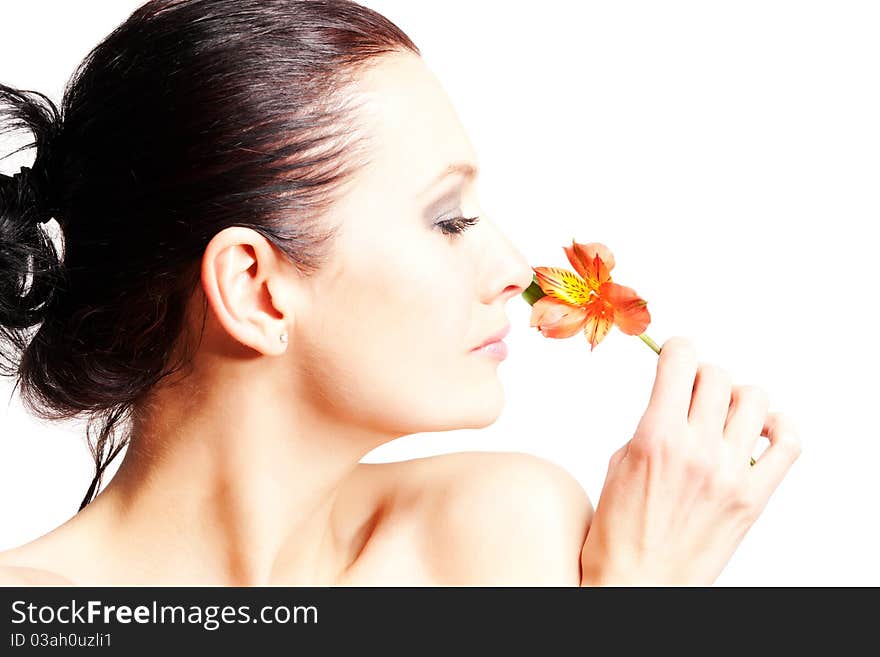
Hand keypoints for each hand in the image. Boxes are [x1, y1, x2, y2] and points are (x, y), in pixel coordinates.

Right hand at [579, 336, 801, 585]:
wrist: (638, 584)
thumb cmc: (619, 532)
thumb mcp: (620, 463)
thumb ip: (652, 423)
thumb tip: (675, 398)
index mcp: (656, 438)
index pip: (680, 362)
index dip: (676, 349)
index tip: (675, 353)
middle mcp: (698, 450)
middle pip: (718, 376)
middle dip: (702, 375)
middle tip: (693, 390)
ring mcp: (731, 474)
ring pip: (755, 400)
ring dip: (737, 398)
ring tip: (724, 414)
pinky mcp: (753, 498)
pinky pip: (788, 445)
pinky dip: (778, 428)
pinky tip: (759, 432)